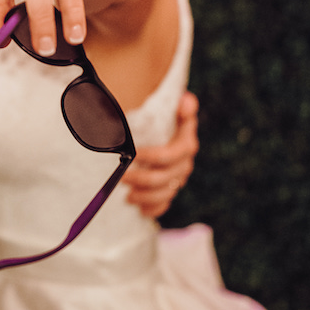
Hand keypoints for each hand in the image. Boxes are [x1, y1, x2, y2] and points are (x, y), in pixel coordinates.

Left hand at [122, 91, 198, 218]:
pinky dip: (152, 209)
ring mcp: (179, 179)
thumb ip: (183, 105)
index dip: (153, 157)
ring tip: (127, 195)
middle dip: (142, 179)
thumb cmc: (164, 118)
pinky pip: (164, 205)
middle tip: (122, 176)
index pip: (171, 154)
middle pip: (164, 178)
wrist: (164, 131)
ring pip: (164, 194)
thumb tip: (186, 101)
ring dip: (144, 197)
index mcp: (186, 143)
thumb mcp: (172, 109)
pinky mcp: (171, 190)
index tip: (134, 154)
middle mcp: (184, 163)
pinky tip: (139, 208)